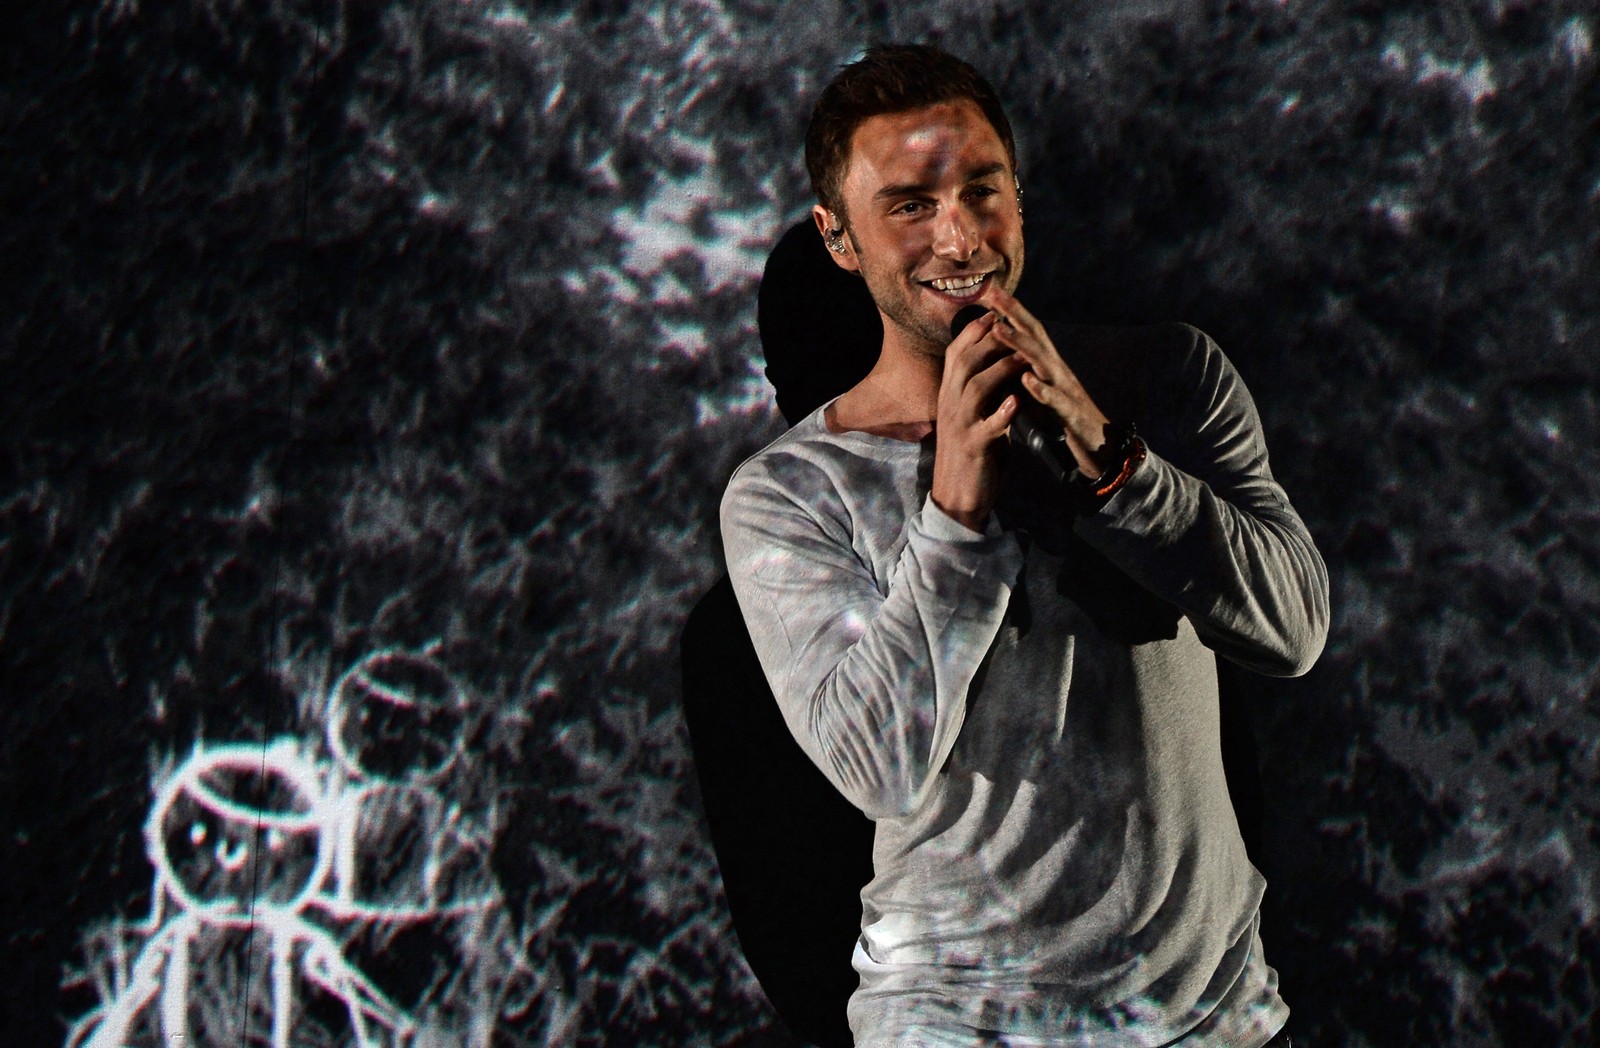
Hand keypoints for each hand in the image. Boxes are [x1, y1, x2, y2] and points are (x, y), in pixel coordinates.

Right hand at [931, 310, 1028, 530]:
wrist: (957, 497)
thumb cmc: (971, 453)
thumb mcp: (972, 416)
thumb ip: (983, 392)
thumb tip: (1001, 364)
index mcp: (949, 396)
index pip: (956, 354)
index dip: (973, 332)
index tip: (993, 314)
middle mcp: (949, 406)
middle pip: (964, 363)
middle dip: (989, 342)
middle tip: (1012, 326)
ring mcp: (959, 427)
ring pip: (975, 389)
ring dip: (999, 371)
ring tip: (1022, 358)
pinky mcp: (973, 449)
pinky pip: (987, 427)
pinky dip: (1002, 413)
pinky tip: (1017, 402)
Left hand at [977, 284, 1116, 477]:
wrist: (1102, 448)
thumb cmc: (1067, 420)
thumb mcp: (1043, 393)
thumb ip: (1025, 376)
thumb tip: (1002, 362)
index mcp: (1048, 368)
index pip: (1029, 333)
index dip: (1010, 312)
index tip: (989, 292)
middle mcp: (1058, 372)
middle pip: (1036, 337)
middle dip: (1014, 314)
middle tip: (992, 294)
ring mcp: (1066, 391)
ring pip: (1043, 363)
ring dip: (1020, 345)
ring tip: (999, 330)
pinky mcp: (1071, 415)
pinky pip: (1056, 400)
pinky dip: (1041, 389)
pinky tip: (1027, 380)